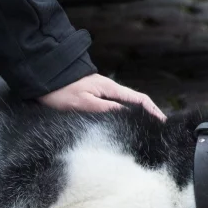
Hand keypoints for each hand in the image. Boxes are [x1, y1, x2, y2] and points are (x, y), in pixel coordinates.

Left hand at [38, 74, 165, 120]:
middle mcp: (109, 89)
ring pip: (127, 103)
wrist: (45, 78)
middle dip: (149, 112)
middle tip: (158, 129)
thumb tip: (126, 114)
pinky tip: (125, 122)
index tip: (162, 121)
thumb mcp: (82, 103)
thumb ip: (104, 108)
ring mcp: (103, 91)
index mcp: (110, 89)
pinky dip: (126, 113)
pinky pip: (117, 105)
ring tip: (146, 128)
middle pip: (136, 101)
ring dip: (138, 113)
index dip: (152, 110)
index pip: (138, 98)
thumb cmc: (61, 92)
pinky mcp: (96, 96)